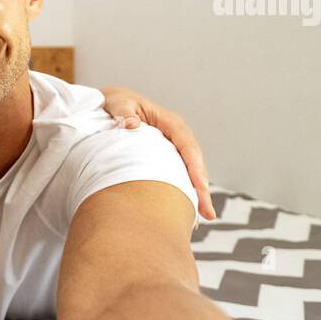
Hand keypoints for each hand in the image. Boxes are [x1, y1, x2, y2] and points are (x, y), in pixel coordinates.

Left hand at [100, 86, 214, 219]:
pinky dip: (185, 190)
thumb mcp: (119, 104)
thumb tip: (132, 125)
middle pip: (194, 162)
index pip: (186, 144)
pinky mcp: (168, 157)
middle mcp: (176, 135)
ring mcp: (174, 147)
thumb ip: (124, 113)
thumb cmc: (116, 103)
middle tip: (208, 212)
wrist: (112, 104)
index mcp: (168, 122)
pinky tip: (188, 209)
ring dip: (197, 192)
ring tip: (205, 216)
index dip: (194, 165)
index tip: (199, 186)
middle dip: (202, 187)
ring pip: (190, 171)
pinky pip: (180, 174)